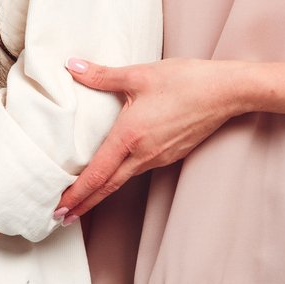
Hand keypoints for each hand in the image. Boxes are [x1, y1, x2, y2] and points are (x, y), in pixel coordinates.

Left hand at [52, 57, 245, 219]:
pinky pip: (140, 168)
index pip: (97, 174)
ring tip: (83, 198)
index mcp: (130, 136)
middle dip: (83, 204)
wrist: (226, 91)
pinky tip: (116, 170)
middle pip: (107, 186)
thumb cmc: (185, 80)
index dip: (76, 194)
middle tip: (61, 218)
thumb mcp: (139, 74)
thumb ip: (102, 75)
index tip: (58, 210)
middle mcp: (144, 153)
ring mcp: (160, 157)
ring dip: (101, 190)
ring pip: (124, 178)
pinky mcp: (171, 154)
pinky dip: (121, 176)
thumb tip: (71, 65)